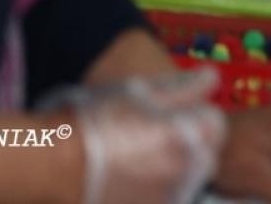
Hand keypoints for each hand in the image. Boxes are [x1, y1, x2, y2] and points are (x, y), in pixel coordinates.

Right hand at [59, 68, 226, 203]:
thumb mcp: (140, 91)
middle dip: (189, 146)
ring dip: (172, 171)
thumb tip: (210, 78)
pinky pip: (164, 199)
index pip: (216, 124)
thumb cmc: (95, 122)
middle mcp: (187, 172)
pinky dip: (154, 190)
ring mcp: (170, 199)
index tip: (174, 115)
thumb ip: (184, 86)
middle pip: (205, 155)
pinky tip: (128, 178)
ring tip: (136, 158)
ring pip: (186, 181)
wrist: (55, 164)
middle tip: (153, 137)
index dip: (195, 116)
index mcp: (191, 136)